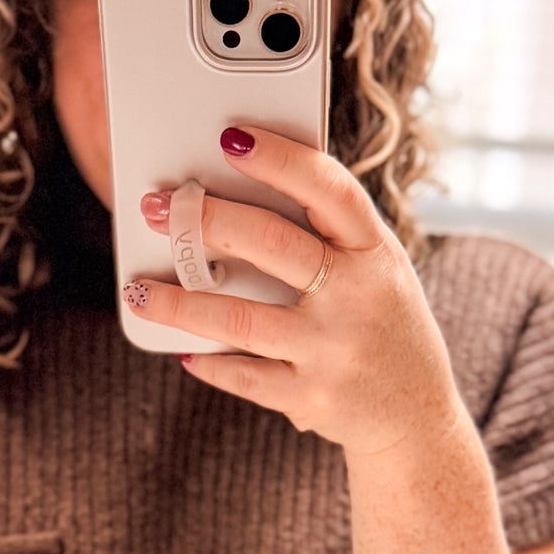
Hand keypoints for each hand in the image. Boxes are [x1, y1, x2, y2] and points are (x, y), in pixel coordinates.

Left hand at [124, 127, 465, 461]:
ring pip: (238, 319)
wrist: (415, 416)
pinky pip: (243, 376)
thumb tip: (244, 189)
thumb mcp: (379, 271)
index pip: (329, 190)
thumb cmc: (384, 325)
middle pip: (271, 244)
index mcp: (376, 253)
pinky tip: (184, 350)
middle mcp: (357, 298)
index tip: (231, 137)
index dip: (281, 159)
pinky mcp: (309, 397)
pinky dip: (209, 363)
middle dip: (206, 221)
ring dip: (178, 304)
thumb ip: (330, 236)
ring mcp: (331, 351)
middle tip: (156, 208)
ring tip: (137, 290)